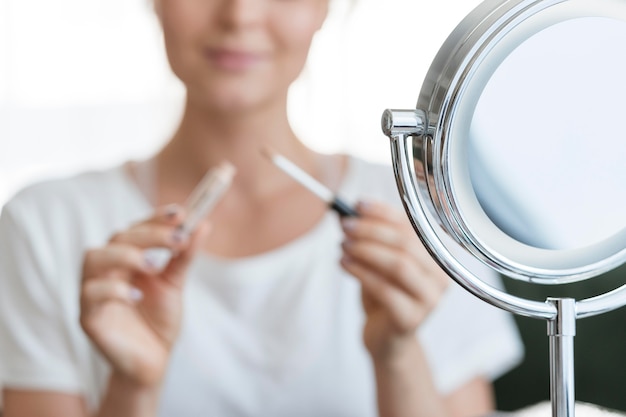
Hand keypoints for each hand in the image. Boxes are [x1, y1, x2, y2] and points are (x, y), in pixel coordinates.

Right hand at [80, 205, 209, 387]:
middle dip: (149, 234)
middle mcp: (107, 270)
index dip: (155, 218)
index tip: (180, 213)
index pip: (136, 228)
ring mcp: (94, 291)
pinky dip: (114, 290)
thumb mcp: (176, 284)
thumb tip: (203, 224)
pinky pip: (89, 294)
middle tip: (178, 238)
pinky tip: (137, 296)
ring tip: (154, 266)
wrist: (153, 360)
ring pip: (93, 258)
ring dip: (125, 255)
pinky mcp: (88, 316)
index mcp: (126, 258)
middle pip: (118, 237)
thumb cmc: (159, 318)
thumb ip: (185, 256)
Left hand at [340, 201, 448, 361]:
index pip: (412, 226)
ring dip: (366, 250)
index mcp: (435, 257)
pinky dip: (361, 273)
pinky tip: (344, 264)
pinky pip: (385, 290)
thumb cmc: (383, 296)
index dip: (384, 212)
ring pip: (398, 265)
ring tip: (343, 245)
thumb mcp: (377, 263)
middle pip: (406, 244)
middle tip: (345, 226)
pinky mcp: (412, 319)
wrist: (386, 339)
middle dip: (371, 231)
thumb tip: (347, 214)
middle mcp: (439, 277)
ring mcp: (429, 300)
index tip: (358, 204)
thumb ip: (368, 239)